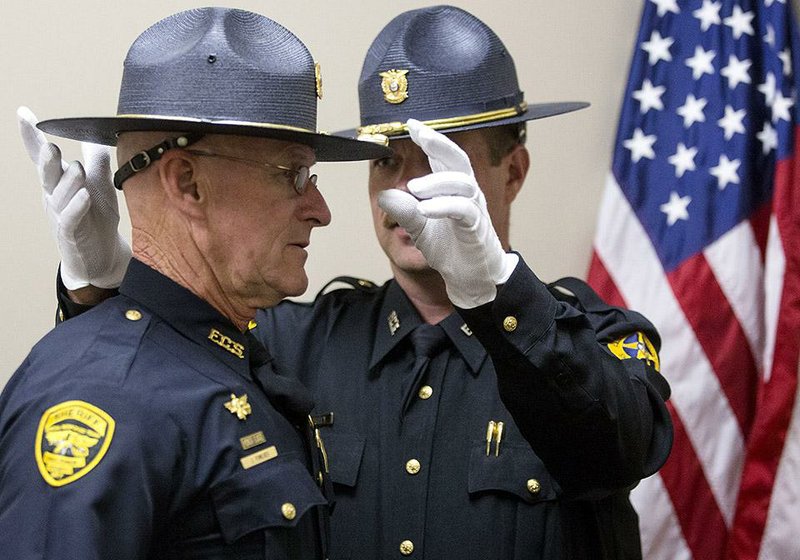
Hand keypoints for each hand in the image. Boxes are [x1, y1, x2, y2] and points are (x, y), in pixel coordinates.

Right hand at [18, 106, 130, 289]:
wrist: (102, 256)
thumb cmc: (96, 218)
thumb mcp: (99, 185)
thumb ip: (96, 160)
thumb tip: (95, 134)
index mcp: (58, 183)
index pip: (44, 158)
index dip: (32, 138)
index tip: (24, 115)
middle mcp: (54, 198)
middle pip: (47, 175)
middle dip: (46, 160)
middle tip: (50, 146)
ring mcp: (61, 217)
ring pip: (60, 196)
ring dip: (68, 182)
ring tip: (78, 169)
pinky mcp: (72, 234)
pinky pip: (71, 219)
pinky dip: (76, 207)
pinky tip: (83, 196)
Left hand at [377, 119, 517, 307]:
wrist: (470, 278)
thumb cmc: (450, 249)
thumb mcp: (420, 229)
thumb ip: (405, 212)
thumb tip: (384, 195)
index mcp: (454, 190)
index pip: (444, 158)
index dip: (431, 140)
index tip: (412, 124)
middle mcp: (468, 194)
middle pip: (458, 160)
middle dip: (439, 144)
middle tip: (419, 134)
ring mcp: (475, 210)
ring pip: (462, 183)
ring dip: (436, 182)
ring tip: (414, 188)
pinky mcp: (477, 229)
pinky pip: (464, 211)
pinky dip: (444, 207)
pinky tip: (425, 210)